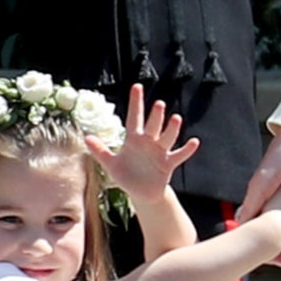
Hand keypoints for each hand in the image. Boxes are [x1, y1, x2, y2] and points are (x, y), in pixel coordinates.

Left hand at [89, 85, 198, 207]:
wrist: (141, 193)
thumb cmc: (127, 175)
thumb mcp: (111, 164)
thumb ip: (100, 150)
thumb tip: (86, 137)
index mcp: (134, 140)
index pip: (134, 118)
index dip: (135, 103)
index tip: (137, 86)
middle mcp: (148, 143)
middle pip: (152, 127)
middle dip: (156, 116)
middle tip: (159, 104)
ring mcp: (159, 153)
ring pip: (167, 138)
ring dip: (172, 129)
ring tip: (176, 118)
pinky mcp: (168, 164)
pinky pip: (178, 156)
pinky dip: (187, 150)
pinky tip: (194, 142)